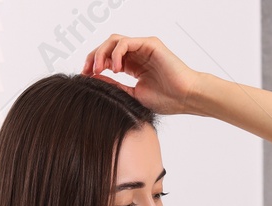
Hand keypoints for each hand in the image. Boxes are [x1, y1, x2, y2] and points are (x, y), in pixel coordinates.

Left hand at [80, 34, 205, 115]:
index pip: (107, 57)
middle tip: (88, 71)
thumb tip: (94, 78)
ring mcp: (143, 47)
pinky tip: (115, 69)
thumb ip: (114, 85)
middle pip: (107, 46)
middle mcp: (137, 54)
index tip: (85, 76)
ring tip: (100, 69)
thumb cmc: (167, 99)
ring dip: (102, 53)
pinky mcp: (150, 44)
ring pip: (113, 41)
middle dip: (94, 57)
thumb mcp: (132, 94)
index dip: (93, 64)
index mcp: (133, 65)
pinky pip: (125, 42)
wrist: (186, 98)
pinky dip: (116, 54)